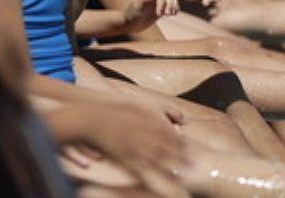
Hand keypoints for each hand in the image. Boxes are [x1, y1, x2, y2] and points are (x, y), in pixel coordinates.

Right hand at [65, 97, 188, 197]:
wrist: (91, 119)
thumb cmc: (113, 111)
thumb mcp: (136, 104)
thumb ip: (157, 109)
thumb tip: (178, 118)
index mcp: (146, 120)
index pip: (168, 132)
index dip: (180, 141)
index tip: (190, 147)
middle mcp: (143, 133)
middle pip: (165, 146)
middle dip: (180, 156)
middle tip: (193, 163)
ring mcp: (134, 145)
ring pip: (156, 158)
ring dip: (169, 166)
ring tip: (182, 174)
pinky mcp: (124, 156)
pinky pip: (140, 167)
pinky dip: (151, 174)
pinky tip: (159, 180)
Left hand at [123, 0, 179, 32]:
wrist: (129, 25)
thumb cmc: (131, 16)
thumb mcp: (136, 8)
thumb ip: (144, 0)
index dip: (163, 4)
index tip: (158, 14)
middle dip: (170, 4)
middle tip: (167, 15)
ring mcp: (157, 2)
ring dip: (173, 6)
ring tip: (171, 14)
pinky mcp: (160, 9)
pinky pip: (170, 6)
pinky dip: (174, 9)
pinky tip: (173, 14)